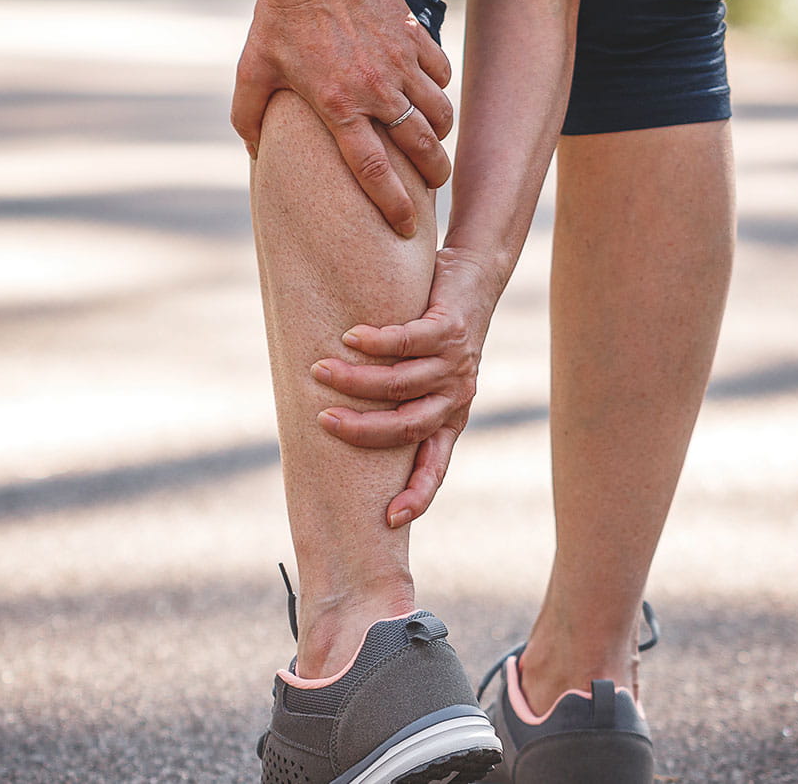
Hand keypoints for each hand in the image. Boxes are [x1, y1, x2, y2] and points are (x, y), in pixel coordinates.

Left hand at [231, 0, 453, 237]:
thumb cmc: (277, 17)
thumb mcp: (251, 71)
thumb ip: (248, 118)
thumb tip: (255, 154)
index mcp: (336, 105)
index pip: (373, 169)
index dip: (393, 204)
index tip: (406, 228)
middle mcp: (374, 88)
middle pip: (421, 148)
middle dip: (434, 176)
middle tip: (434, 188)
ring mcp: (398, 61)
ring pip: (438, 113)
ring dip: (439, 135)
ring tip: (433, 146)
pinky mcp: (412, 36)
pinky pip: (440, 75)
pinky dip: (439, 91)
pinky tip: (427, 97)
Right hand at [310, 250, 504, 525]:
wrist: (476, 279)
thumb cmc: (437, 333)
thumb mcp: (426, 377)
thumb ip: (398, 401)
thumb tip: (341, 425)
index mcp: (450, 418)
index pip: (435, 466)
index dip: (418, 495)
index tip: (391, 519)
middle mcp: (455, 397)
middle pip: (408, 427)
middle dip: (363, 430)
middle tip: (324, 422)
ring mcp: (455, 364)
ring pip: (401, 384)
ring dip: (356, 379)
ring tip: (321, 370)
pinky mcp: (449, 329)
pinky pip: (407, 342)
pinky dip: (375, 342)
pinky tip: (350, 337)